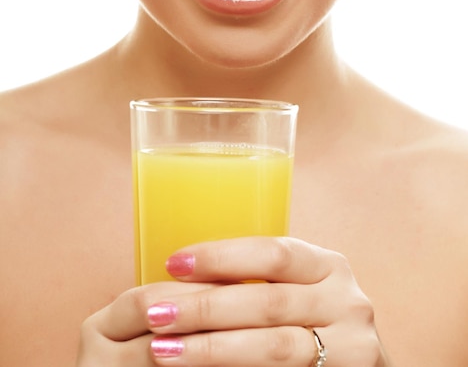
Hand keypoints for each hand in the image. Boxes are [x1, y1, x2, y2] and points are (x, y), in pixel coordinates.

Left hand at [76, 237, 387, 365]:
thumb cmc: (310, 325)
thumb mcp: (296, 293)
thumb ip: (260, 283)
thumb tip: (181, 273)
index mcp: (329, 267)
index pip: (273, 253)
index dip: (222, 256)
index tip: (173, 263)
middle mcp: (347, 302)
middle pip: (268, 301)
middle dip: (205, 307)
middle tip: (156, 312)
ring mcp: (353, 348)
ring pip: (274, 347)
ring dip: (211, 348)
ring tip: (163, 349)